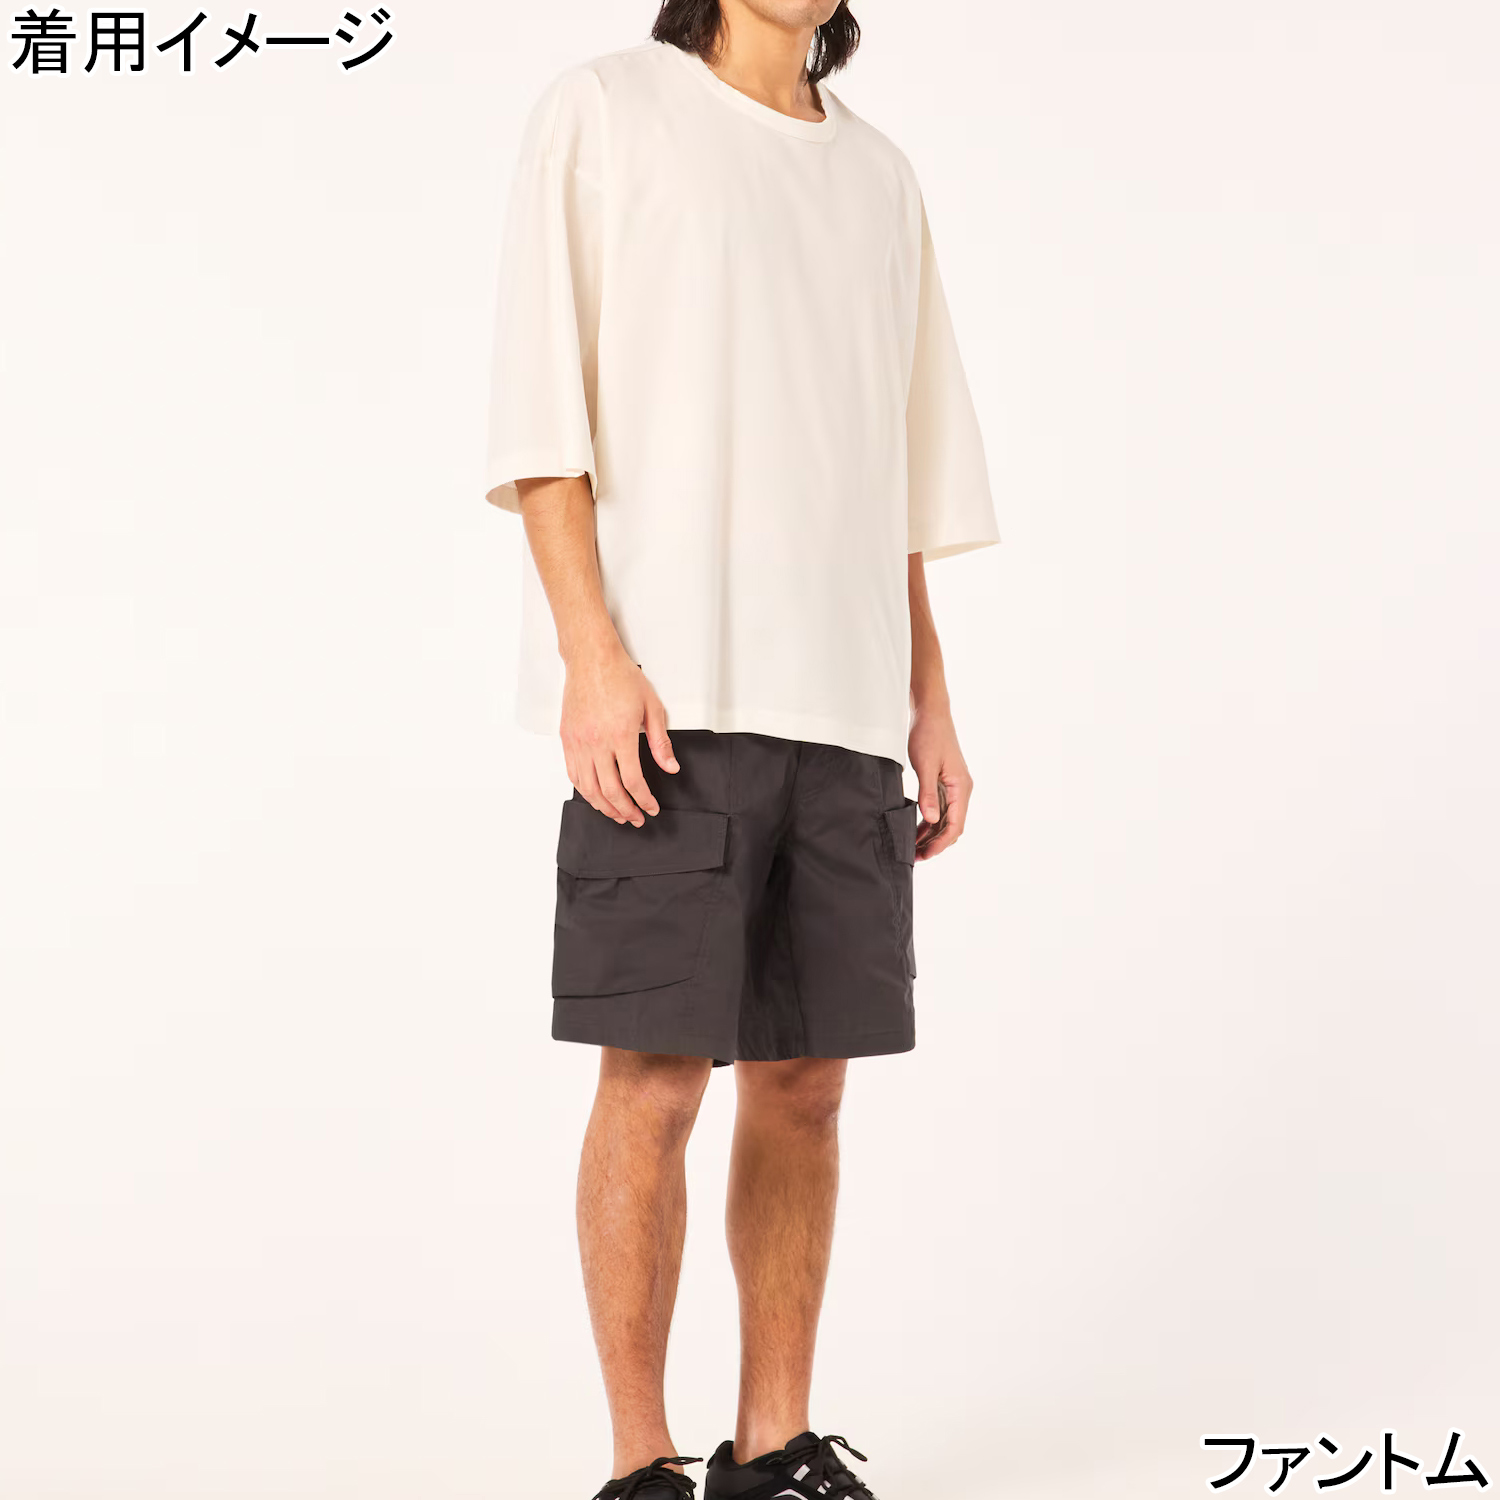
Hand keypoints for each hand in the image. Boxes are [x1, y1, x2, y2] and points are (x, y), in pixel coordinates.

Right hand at [561, 643, 677, 824]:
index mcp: (620, 735)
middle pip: (610, 790)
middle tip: (636, 818)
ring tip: (617, 814)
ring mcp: (578, 742)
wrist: (592, 659)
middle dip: (626, 810)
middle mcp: (596, 742)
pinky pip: (573, 774)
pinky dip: (584, 791)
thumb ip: (661, 742)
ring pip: (588, 788)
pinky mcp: (567, 739)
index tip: (651, 808)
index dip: (644, 800)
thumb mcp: (651, 707)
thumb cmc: (621, 677)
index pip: (633, 781)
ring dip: (604, 806)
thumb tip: (670, 767)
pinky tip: (595, 796)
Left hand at [908, 702, 972, 859]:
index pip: (955, 825)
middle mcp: (961, 790)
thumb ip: (928, 794)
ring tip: (913, 847)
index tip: (925, 855)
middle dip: (935, 844)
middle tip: (915, 856)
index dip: (940, 843)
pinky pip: (939, 809)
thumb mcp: (926, 766)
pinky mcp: (944, 783)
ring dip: (931, 835)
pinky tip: (914, 830)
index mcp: (961, 787)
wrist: (930, 713)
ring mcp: (954, 787)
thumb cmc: (929, 735)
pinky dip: (929, 822)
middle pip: (952, 826)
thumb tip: (932, 820)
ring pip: (945, 820)